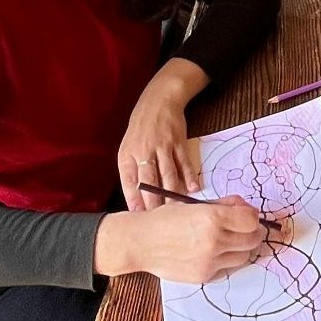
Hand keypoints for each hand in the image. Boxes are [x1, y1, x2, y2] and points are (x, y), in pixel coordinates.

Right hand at [104, 196, 267, 283]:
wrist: (142, 242)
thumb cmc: (168, 218)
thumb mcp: (197, 204)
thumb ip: (225, 205)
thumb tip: (248, 210)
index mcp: (212, 218)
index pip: (252, 220)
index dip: (252, 216)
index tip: (246, 215)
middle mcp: (213, 241)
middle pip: (253, 240)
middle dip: (252, 232)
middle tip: (244, 228)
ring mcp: (209, 261)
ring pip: (244, 256)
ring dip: (241, 247)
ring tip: (228, 240)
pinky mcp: (204, 276)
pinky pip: (227, 268)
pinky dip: (226, 259)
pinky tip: (213, 252)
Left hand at [117, 61, 204, 210]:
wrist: (159, 100)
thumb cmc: (141, 128)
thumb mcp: (129, 147)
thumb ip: (132, 171)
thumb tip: (137, 199)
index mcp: (128, 154)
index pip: (129, 182)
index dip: (133, 200)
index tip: (138, 217)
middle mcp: (143, 151)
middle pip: (149, 181)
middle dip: (153, 202)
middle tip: (158, 220)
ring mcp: (162, 146)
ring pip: (167, 174)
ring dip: (171, 193)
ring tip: (175, 210)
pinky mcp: (178, 141)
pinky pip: (184, 162)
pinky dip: (189, 176)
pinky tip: (193, 189)